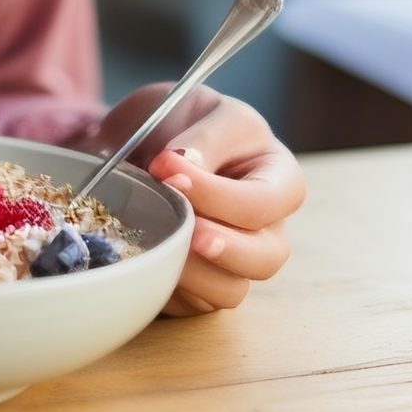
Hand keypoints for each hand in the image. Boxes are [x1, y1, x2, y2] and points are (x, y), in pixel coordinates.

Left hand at [92, 83, 303, 316]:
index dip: (217, 193)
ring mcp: (233, 260)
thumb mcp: (198, 107)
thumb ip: (204, 136)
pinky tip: (145, 258)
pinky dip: (167, 287)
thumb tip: (188, 166)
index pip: (265, 201)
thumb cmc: (181, 120)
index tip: (165, 166)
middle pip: (266, 259)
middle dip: (224, 248)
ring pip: (231, 291)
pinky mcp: (200, 286)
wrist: (135, 143)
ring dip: (192, 272)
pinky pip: (191, 304)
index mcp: (276, 178)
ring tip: (158, 243)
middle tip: (184, 230)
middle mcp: (264, 226)